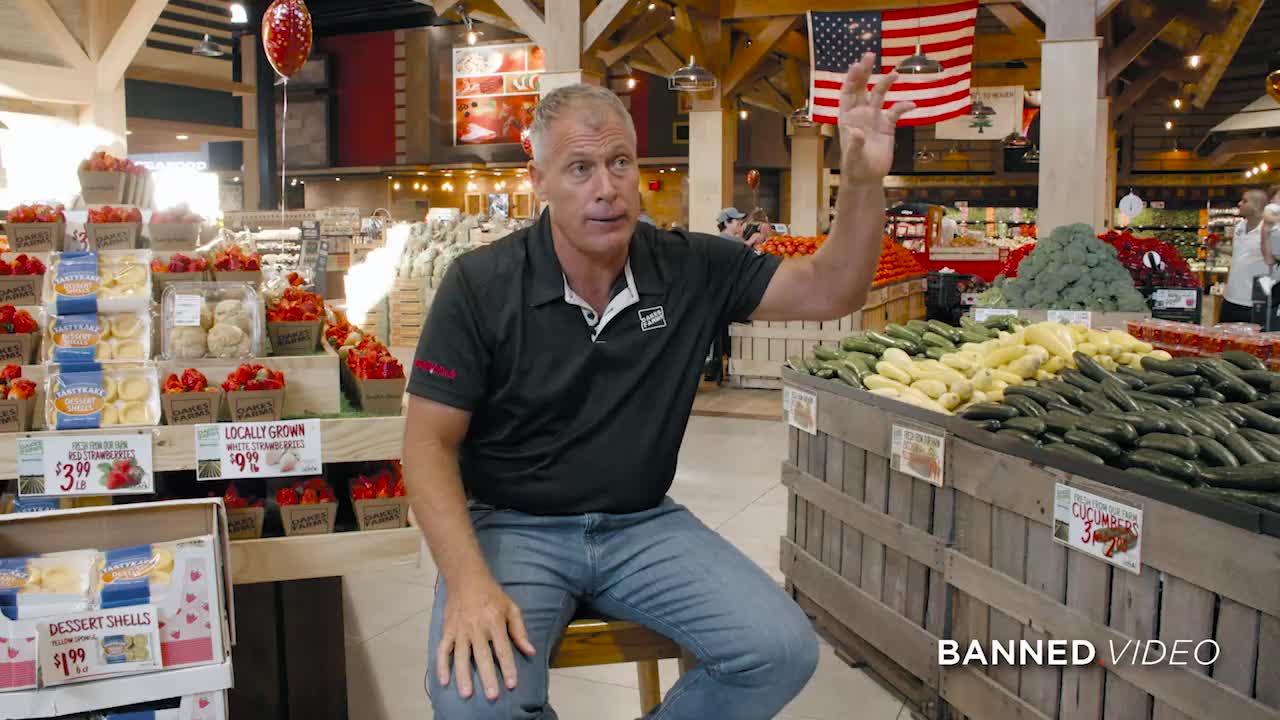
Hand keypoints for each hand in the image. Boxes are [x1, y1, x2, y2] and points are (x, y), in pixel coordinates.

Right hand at [436, 578, 535, 699]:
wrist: (466, 578)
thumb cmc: (492, 595)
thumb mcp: (511, 608)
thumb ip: (520, 631)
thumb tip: (530, 651)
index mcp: (494, 622)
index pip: (502, 649)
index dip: (508, 667)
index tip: (512, 684)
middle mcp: (476, 628)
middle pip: (482, 656)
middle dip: (487, 677)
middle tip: (492, 696)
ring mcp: (460, 630)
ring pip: (460, 656)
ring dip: (463, 675)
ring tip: (466, 693)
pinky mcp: (447, 630)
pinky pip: (443, 650)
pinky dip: (441, 665)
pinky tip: (444, 681)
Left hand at [837, 52, 915, 183]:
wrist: (867, 177)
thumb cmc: (855, 167)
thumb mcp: (853, 157)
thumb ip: (855, 144)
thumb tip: (857, 133)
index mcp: (847, 117)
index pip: (848, 93)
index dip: (851, 78)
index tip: (856, 65)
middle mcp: (860, 113)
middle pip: (862, 87)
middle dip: (865, 72)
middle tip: (869, 55)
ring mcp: (874, 117)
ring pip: (880, 95)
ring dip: (886, 83)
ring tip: (894, 74)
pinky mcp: (888, 125)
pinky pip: (896, 111)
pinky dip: (904, 106)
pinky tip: (912, 105)